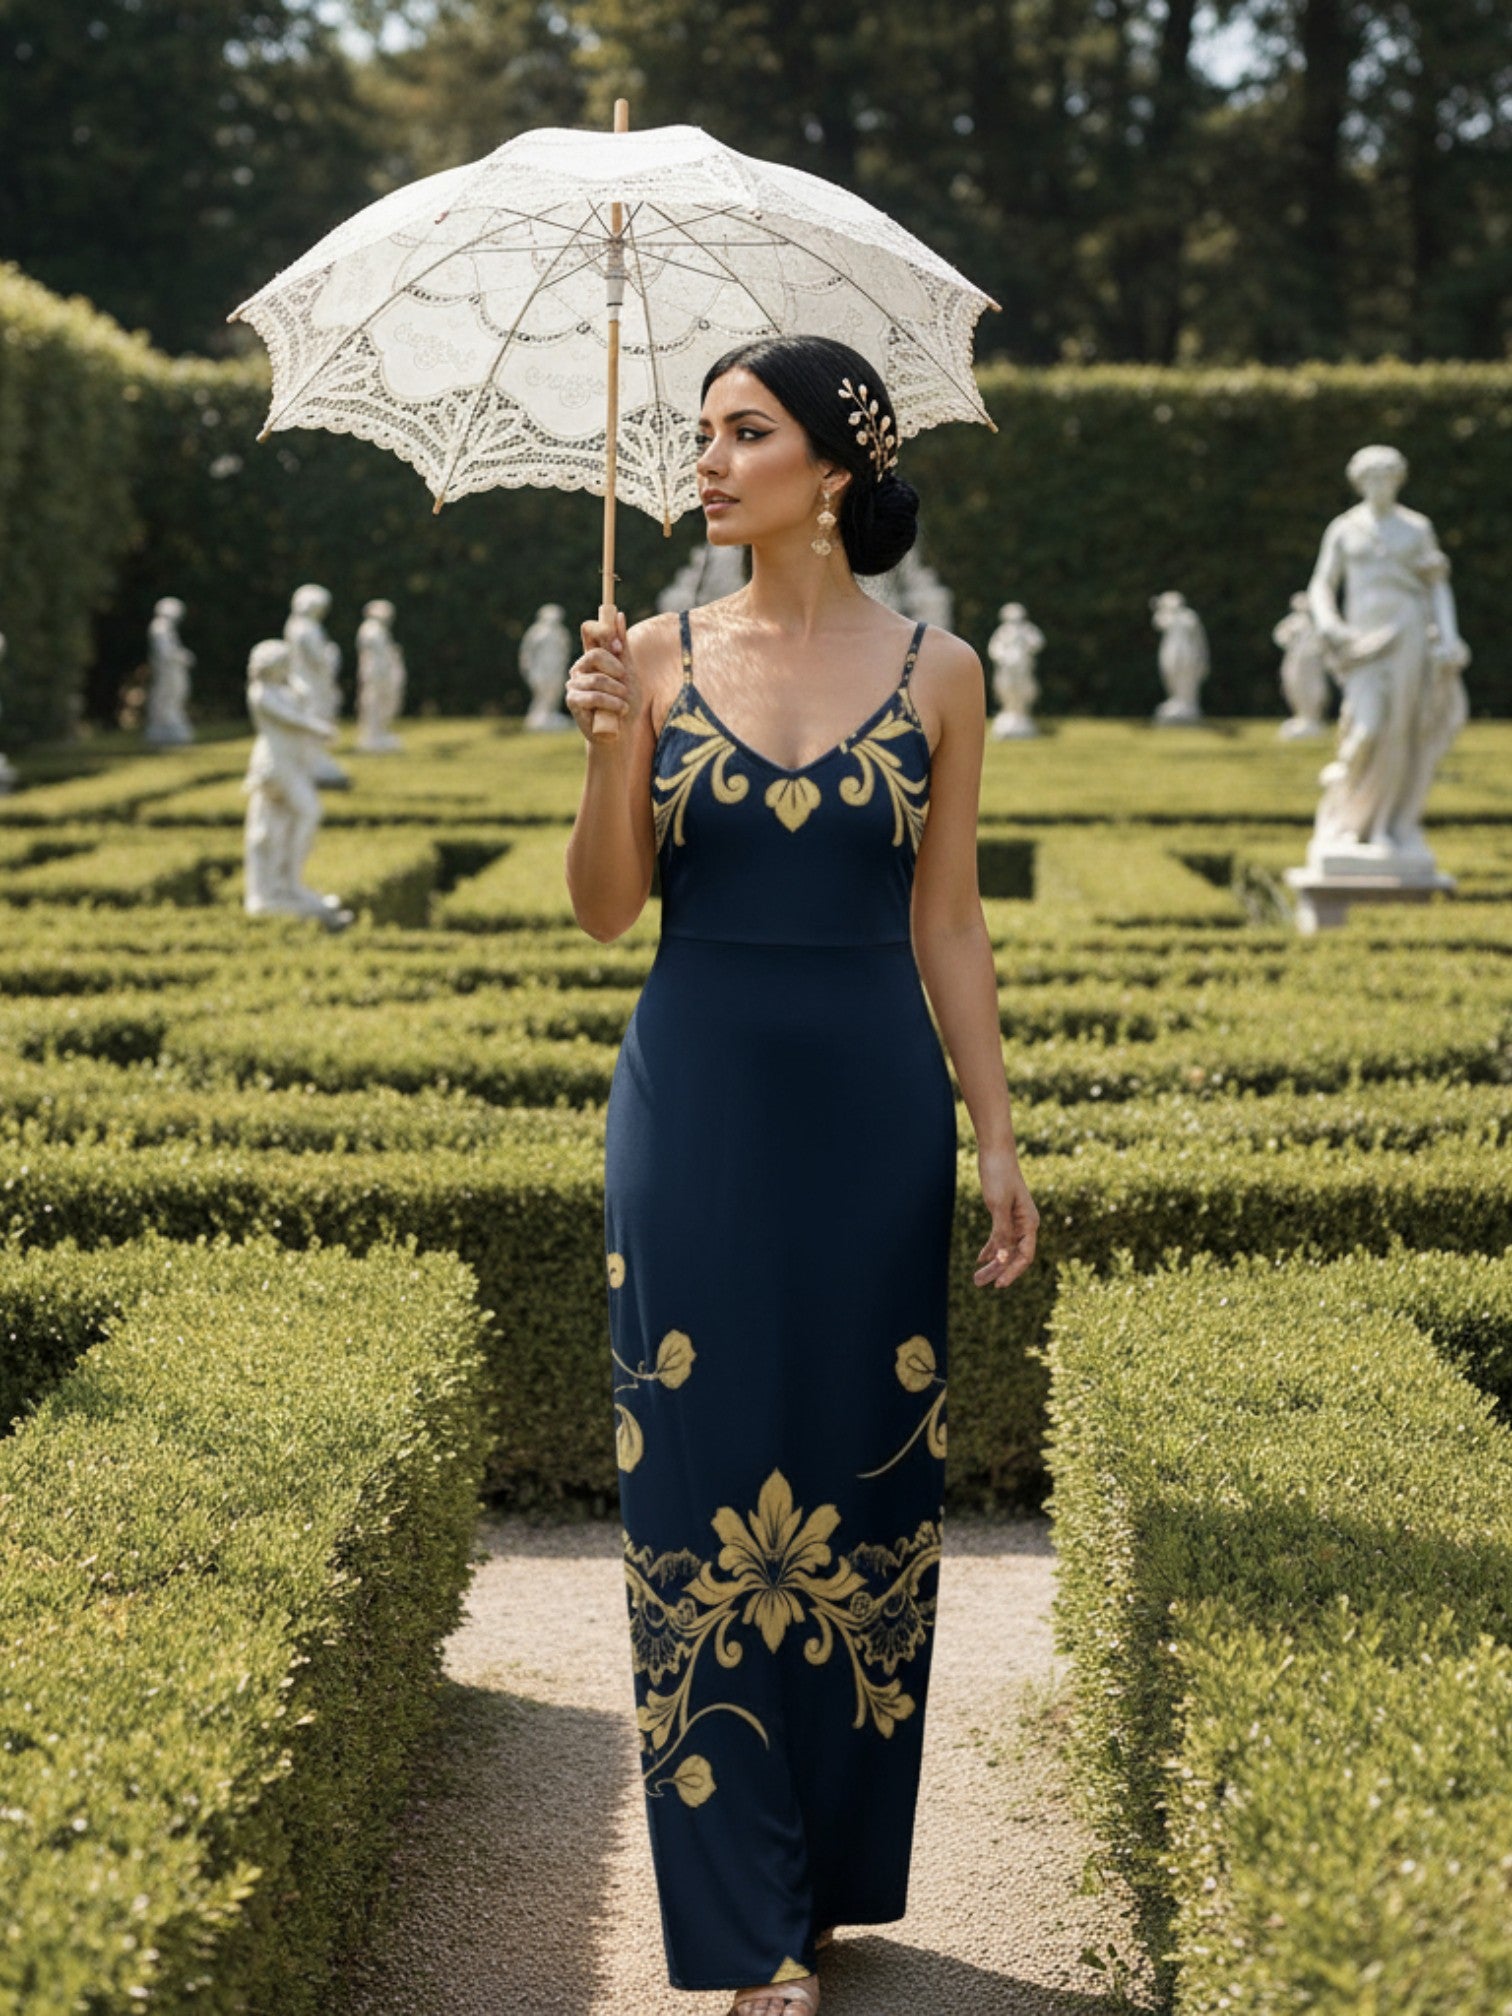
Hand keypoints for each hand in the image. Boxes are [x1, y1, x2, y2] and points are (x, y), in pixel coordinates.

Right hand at [566, 611, 637, 743]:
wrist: (622, 731)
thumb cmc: (625, 701)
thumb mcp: (629, 672)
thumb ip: (623, 646)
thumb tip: (618, 614)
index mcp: (592, 657)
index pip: (589, 631)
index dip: (603, 631)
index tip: (619, 647)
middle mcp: (580, 667)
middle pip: (595, 654)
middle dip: (615, 668)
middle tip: (626, 682)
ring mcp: (574, 683)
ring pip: (597, 679)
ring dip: (617, 692)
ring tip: (625, 702)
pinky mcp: (573, 701)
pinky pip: (593, 696)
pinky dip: (612, 703)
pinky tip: (620, 709)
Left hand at [973, 1145, 1037, 1289]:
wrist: (995, 1152)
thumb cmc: (999, 1176)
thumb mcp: (998, 1205)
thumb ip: (1001, 1232)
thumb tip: (1001, 1259)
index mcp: (1029, 1223)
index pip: (1024, 1256)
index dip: (1012, 1272)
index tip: (998, 1286)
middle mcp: (1025, 1224)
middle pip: (1012, 1255)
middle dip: (997, 1271)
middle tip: (978, 1283)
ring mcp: (1015, 1220)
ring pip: (1004, 1248)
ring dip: (992, 1263)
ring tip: (976, 1278)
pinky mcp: (1004, 1214)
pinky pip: (999, 1237)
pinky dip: (990, 1248)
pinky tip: (980, 1259)